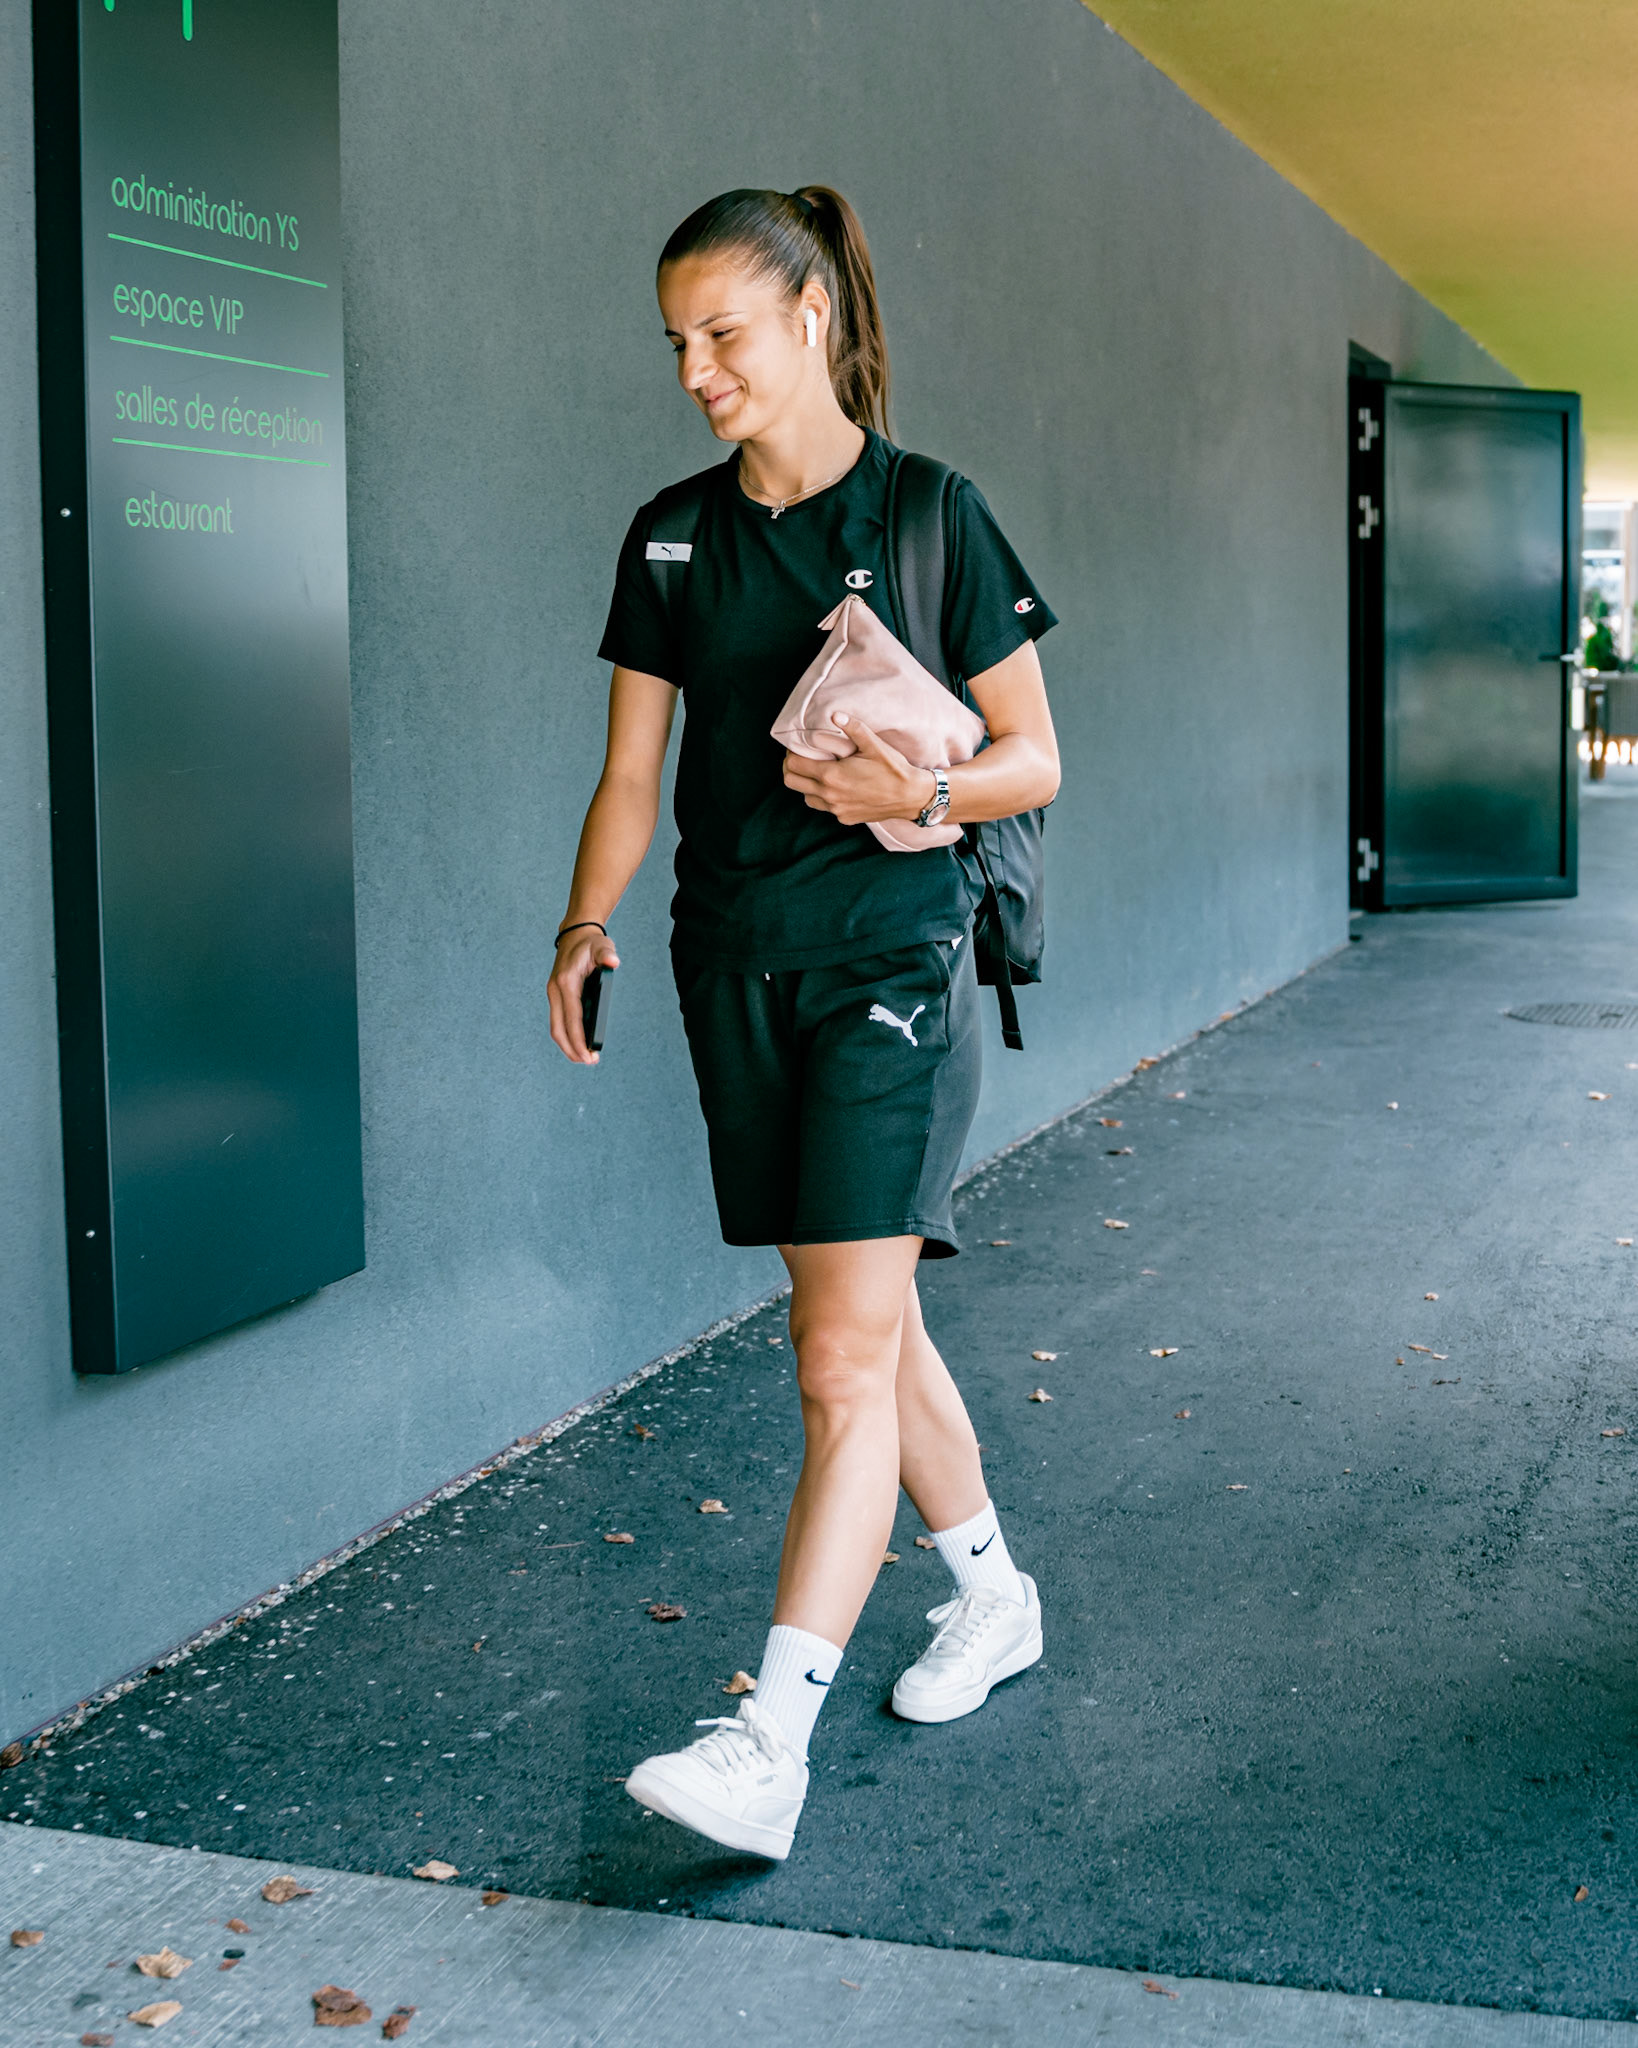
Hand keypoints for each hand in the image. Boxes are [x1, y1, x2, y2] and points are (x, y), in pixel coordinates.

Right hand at [547, 926, 619, 1064]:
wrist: (575, 934)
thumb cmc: (590, 943)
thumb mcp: (602, 945)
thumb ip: (606, 954)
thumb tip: (612, 962)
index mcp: (566, 982)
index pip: (572, 1018)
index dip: (578, 1039)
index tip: (588, 1055)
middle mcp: (555, 991)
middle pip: (558, 1028)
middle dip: (572, 1048)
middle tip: (589, 1062)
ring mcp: (554, 994)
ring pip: (556, 1027)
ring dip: (568, 1045)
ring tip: (584, 1058)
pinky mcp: (557, 996)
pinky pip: (558, 1021)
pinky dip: (567, 1035)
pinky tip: (579, 1044)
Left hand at [782, 714, 930, 825]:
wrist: (912, 797)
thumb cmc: (894, 769)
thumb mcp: (874, 745)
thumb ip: (853, 729)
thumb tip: (835, 715)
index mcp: (832, 776)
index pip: (794, 765)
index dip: (792, 753)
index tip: (799, 746)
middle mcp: (830, 795)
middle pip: (791, 782)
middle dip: (792, 768)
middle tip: (803, 758)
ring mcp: (837, 809)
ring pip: (806, 797)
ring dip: (807, 784)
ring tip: (819, 771)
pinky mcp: (846, 818)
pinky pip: (824, 807)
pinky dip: (823, 796)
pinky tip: (836, 786)